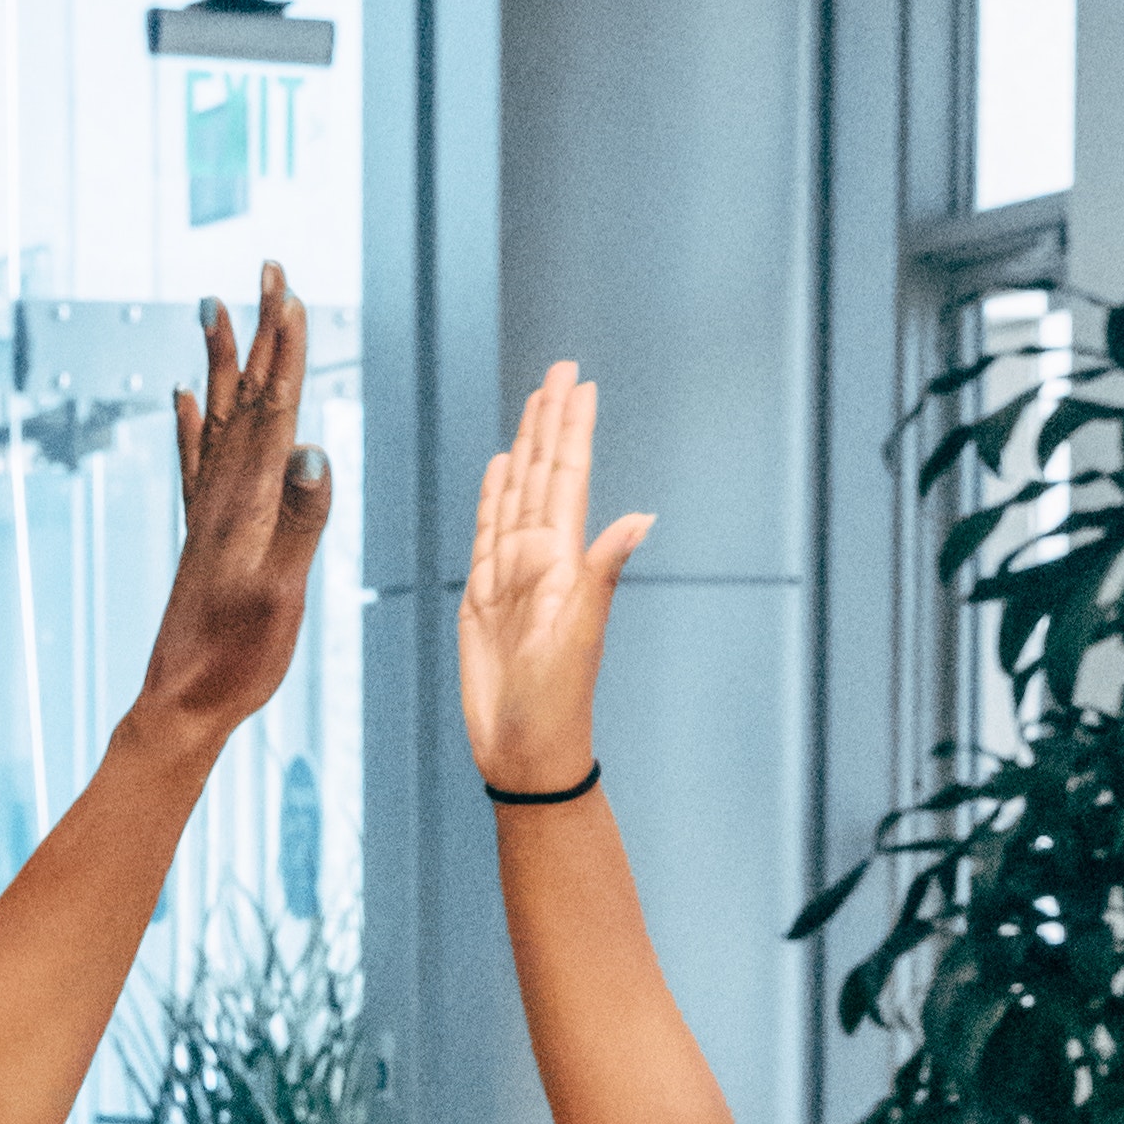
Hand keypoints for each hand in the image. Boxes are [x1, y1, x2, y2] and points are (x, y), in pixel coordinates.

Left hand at [135, 265, 334, 751]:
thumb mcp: (279, 595)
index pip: (274, 411)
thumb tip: (313, 451)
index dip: (284, 351)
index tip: (290, 293)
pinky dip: (191, 422)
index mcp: (248, 505)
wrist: (182, 704)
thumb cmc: (235, 660)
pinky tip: (183, 396)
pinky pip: (195, 462)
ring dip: (224, 362)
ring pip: (220, 418)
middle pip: (248, 398)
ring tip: (215, 308)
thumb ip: (299, 523)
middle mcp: (223, 498)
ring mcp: (208, 515)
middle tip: (267, 269)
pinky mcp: (200, 537)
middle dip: (260, 332)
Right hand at [459, 362, 652, 791]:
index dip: (573, 431)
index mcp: (564, 561)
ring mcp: (510, 576)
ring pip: (516, 495)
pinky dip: (493, 496)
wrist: (525, 754)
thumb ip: (604, 571)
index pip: (569, 480)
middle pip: (543, 474)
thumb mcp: (582, 634)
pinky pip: (486, 532)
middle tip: (560, 370)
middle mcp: (539, 560)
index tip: (580, 383)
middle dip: (551, 421)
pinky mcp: (482, 598)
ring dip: (525, 449)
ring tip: (534, 404)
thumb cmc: (556, 705)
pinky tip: (499, 468)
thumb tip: (641, 517)